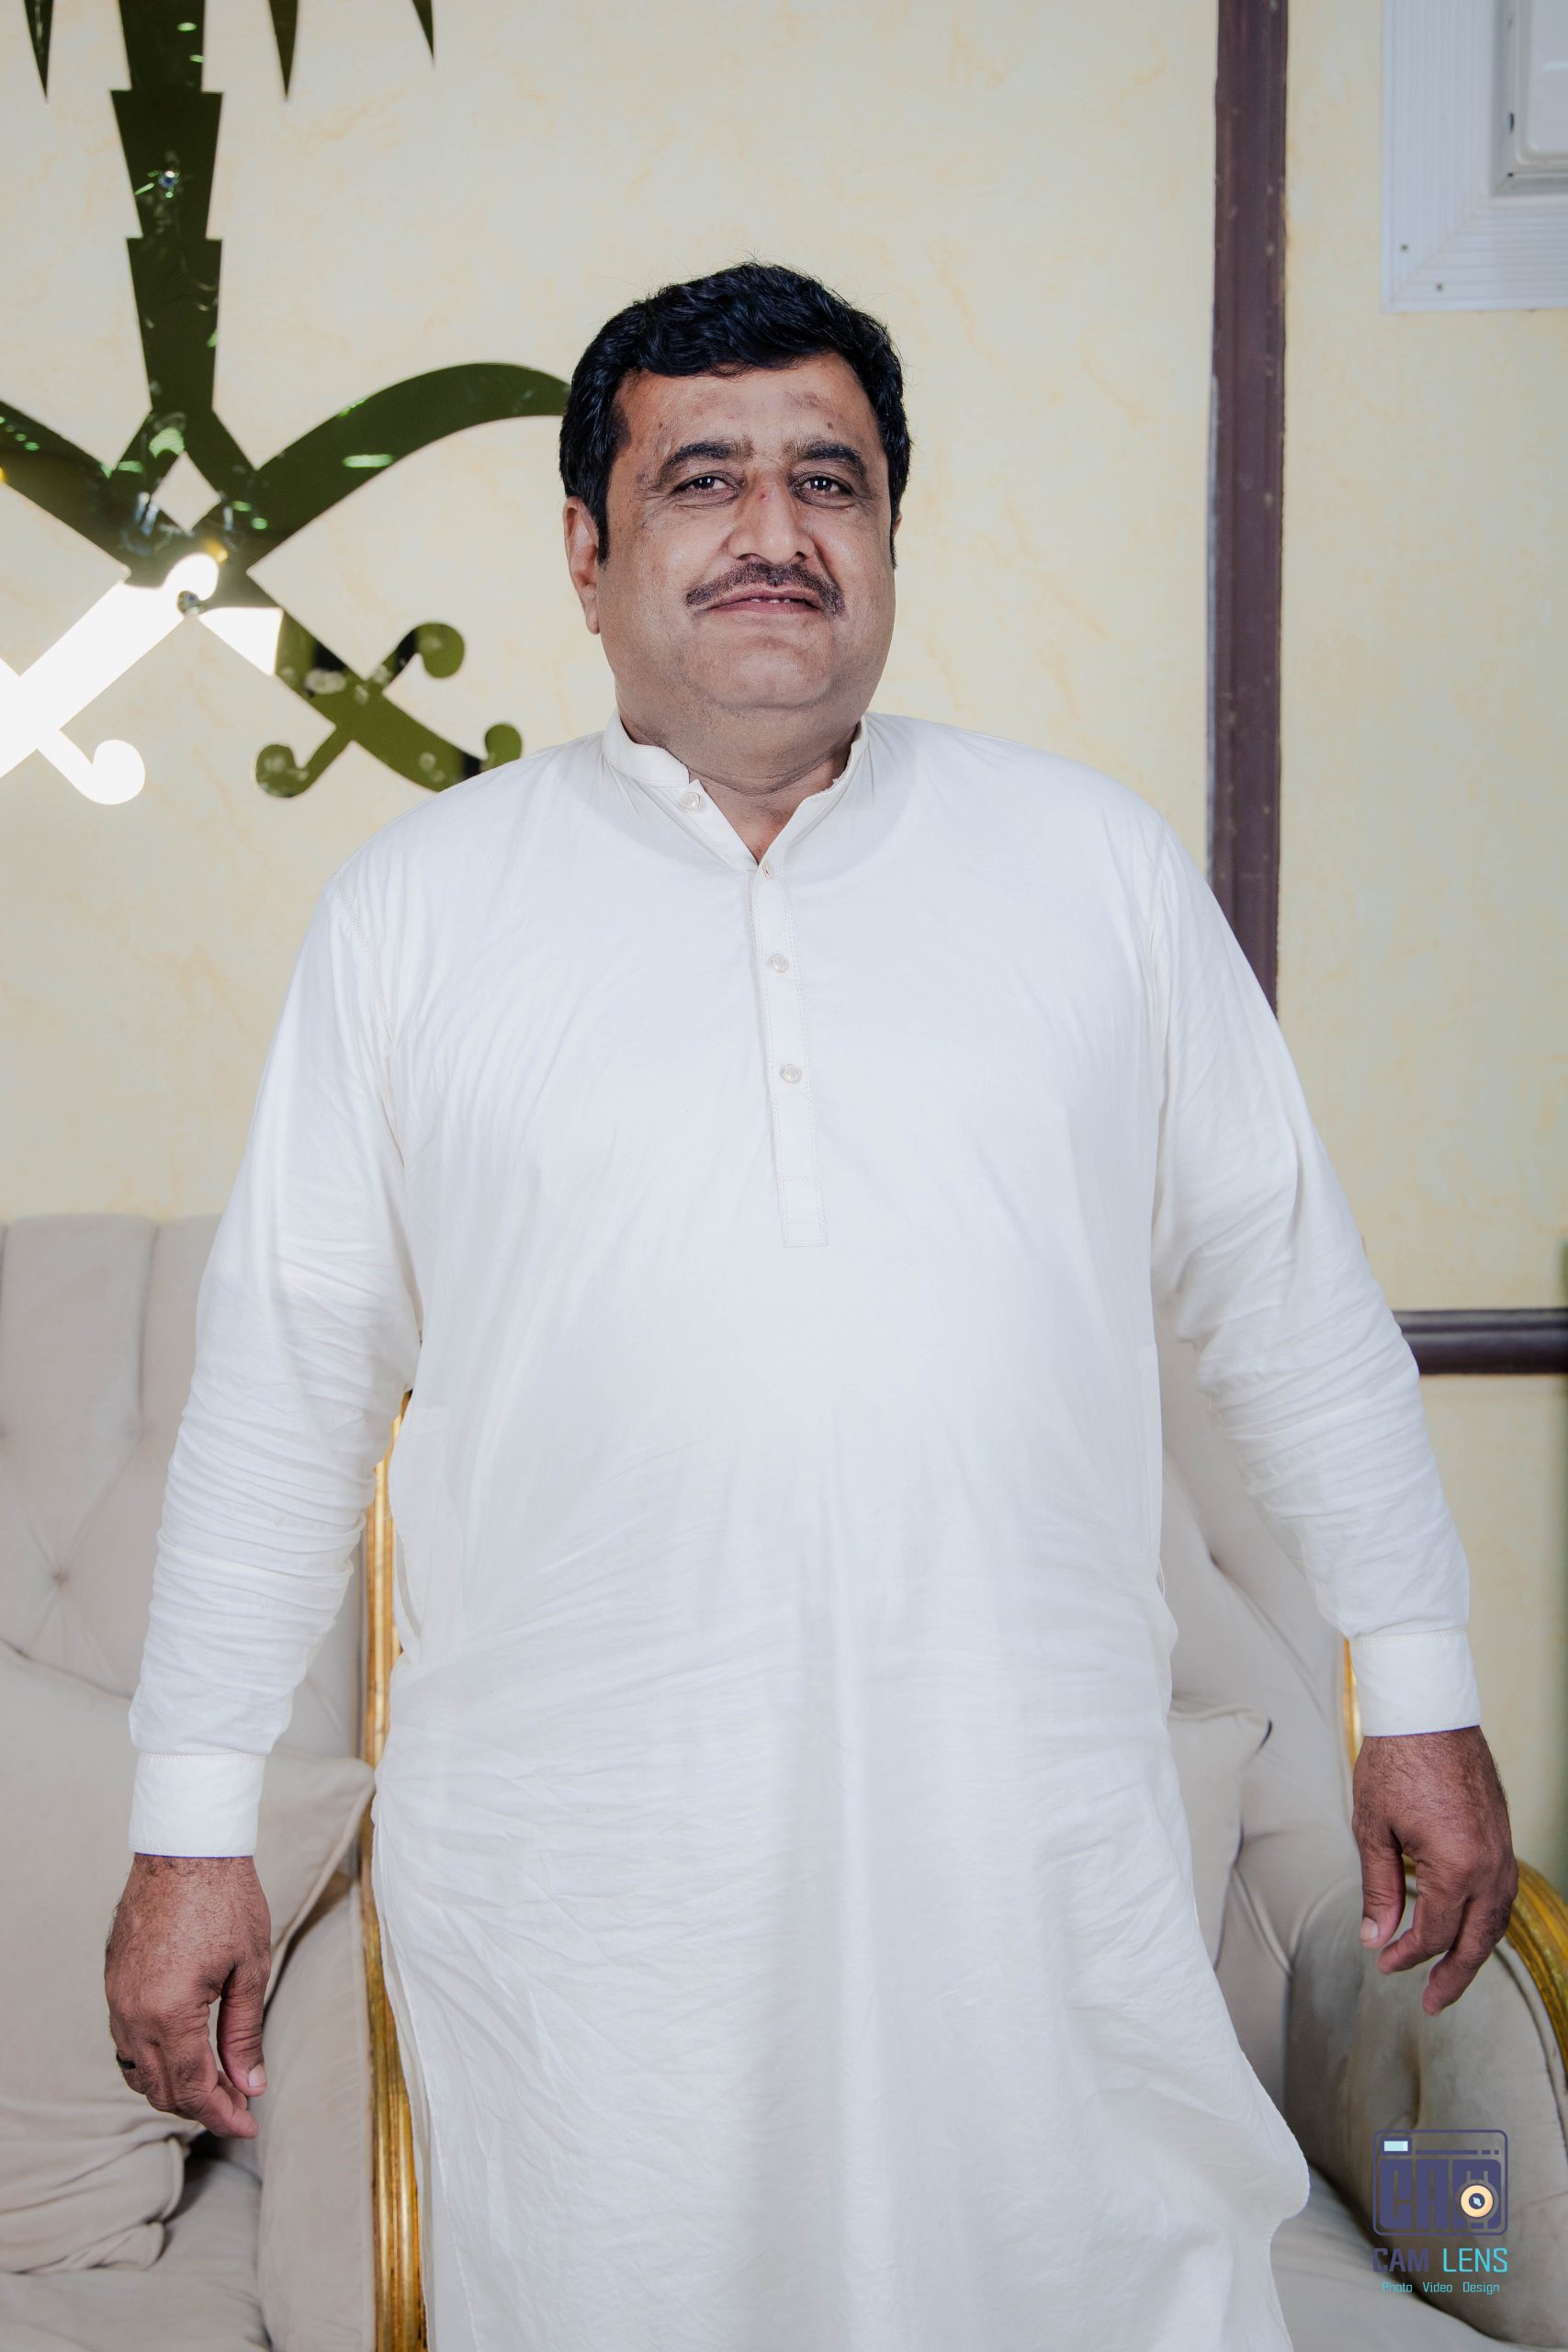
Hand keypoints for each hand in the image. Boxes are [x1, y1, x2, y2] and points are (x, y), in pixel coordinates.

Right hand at [104, 1855, 272, 2138]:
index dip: (223, 2115)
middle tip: (241, 2105)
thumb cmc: (224, 1899)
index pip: (193, 2088)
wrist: (185, 1847)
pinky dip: (155, 2058)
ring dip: (175, 2085)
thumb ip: (244, 2033)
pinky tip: (186, 2051)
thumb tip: (249, 2084)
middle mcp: (133, 2013)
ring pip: (139, 2069)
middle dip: (203, 2106)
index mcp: (168, 2013)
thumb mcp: (249, 1968)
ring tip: (218, 2083)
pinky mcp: (114, 1982)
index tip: (248, 2126)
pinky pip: (127, 2040)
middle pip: (162, 2088)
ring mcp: (117, 1998)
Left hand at [1352, 1726, 1516, 2014]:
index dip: (1406, 1954)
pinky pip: (1501, 1894)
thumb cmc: (1395, 1762)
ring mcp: (1501, 1851)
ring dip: (1473, 1952)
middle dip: (1453, 1976)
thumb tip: (1375, 1937)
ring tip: (1450, 1977)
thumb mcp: (1373, 1829)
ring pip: (1495, 1920)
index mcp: (1455, 1868)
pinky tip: (1467, 1928)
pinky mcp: (1502, 1837)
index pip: (1432, 1932)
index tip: (1384, 1963)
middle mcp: (1489, 1866)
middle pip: (1475, 1940)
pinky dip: (1485, 1919)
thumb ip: (1379, 1888)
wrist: (1427, 1712)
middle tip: (1432, 2005)